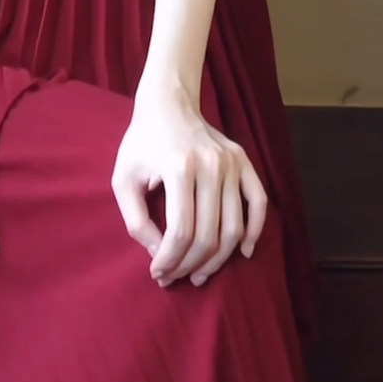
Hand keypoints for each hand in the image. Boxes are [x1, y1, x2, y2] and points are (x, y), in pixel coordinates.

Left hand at [111, 81, 266, 287]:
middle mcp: (211, 166)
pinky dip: (255, 231)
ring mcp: (232, 164)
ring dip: (218, 260)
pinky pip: (259, 203)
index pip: (181, 231)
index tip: (158, 273)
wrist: (168, 104)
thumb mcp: (124, 178)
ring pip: (234, 228)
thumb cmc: (142, 142)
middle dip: (190, 265)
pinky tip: (243, 252)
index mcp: (179, 168)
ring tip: (199, 274)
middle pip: (208, 235)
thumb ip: (136, 220)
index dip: (170, 260)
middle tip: (175, 277)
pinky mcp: (244, 162)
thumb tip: (159, 253)